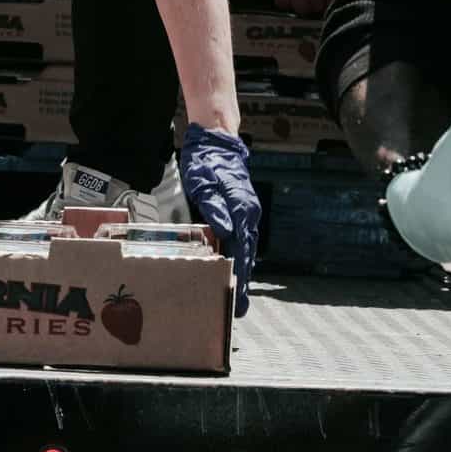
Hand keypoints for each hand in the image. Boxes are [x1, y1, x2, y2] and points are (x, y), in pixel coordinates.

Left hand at [180, 123, 262, 316]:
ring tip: (240, 300)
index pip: (240, 246)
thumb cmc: (206, 161)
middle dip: (244, 282)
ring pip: (247, 249)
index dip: (238, 272)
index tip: (236, 293)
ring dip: (244, 274)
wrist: (216, 142)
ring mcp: (247, 213)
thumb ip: (213, 206)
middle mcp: (248, 212)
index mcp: (241, 207)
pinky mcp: (242, 212)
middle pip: (247, 253)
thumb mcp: (202, 181)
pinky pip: (243, 240)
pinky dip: (242, 259)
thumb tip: (225, 231)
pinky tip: (237, 274)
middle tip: (240, 309)